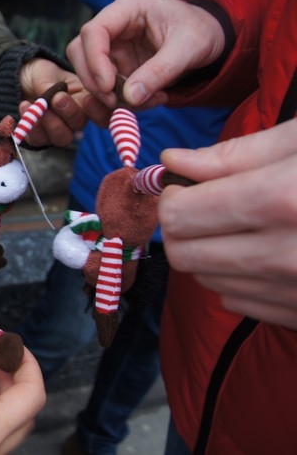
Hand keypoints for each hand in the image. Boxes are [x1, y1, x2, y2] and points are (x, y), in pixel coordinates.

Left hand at [18, 57, 109, 146]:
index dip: (98, 110)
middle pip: (79, 126)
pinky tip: (24, 106)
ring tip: (37, 106)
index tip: (88, 99)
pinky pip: (39, 140)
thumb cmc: (41, 73)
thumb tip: (58, 95)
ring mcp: (58, 130)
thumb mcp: (48, 73)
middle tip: (57, 98)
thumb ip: (54, 85)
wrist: (19, 79)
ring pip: (62, 137)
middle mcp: (75, 119)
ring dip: (50, 123)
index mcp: (86, 100)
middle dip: (69, 113)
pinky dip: (31, 126)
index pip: (101, 113)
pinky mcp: (40, 137)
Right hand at [66, 0, 225, 107]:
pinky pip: (106, 87)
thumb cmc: (202, 31)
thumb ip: (159, 72)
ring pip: (89, 72)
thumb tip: (129, 99)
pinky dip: (122, 101)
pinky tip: (149, 101)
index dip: (94, 60)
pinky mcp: (117, 66)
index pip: (94, 31)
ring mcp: (113, 47)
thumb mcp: (188, 48)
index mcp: (129, 7)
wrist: (213, 38)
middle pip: (80, 51)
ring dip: (108, 95)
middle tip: (115, 103)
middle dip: (94, 80)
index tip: (108, 87)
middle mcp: (114, 26)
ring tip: (144, 102)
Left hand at [159, 119, 296, 328]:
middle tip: (206, 204)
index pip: (179, 214)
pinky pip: (242, 304)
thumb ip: (235, 154)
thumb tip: (173, 160)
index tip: (187, 183)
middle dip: (184, 227)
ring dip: (210, 253)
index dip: (173, 195)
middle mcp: (287, 256)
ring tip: (244, 225)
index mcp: (282, 201)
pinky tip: (268, 251)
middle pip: (184, 254)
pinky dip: (239, 278)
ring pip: (209, 282)